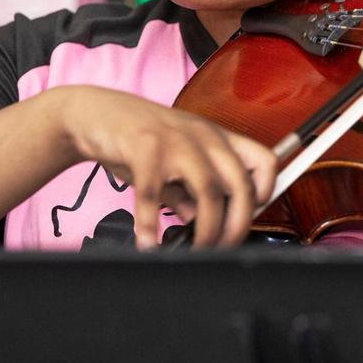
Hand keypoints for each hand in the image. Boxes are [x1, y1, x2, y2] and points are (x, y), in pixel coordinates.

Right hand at [50, 85, 276, 249]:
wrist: (96, 113)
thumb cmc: (140, 140)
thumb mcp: (175, 163)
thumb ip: (190, 193)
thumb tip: (201, 223)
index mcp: (217, 138)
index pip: (263, 160)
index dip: (266, 191)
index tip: (250, 216)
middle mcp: (204, 136)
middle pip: (240, 182)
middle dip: (237, 224)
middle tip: (223, 247)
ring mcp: (176, 140)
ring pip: (208, 190)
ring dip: (207, 229)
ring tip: (195, 250)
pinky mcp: (145, 148)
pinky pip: (153, 193)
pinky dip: (150, 224)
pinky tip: (148, 242)